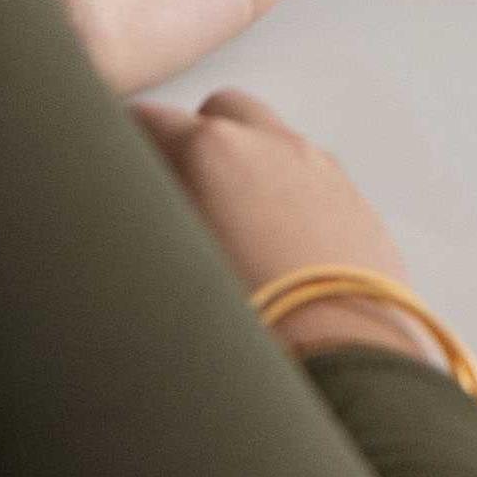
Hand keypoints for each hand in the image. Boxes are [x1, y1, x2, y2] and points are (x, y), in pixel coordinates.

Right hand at [131, 90, 441, 368]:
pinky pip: (313, 177)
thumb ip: (148, 219)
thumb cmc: (250, 324)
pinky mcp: (358, 203)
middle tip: (177, 191)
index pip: (152, 120)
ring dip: (249, 164)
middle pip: (222, 112)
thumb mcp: (171, 266)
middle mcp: (272, 146)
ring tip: (233, 225)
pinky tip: (280, 246)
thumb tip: (138, 206)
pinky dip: (290, 193)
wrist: (341, 364)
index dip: (128, 142)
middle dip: (196, 138)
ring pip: (274, 141)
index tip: (119, 167)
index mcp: (213, 151)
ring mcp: (322, 169)